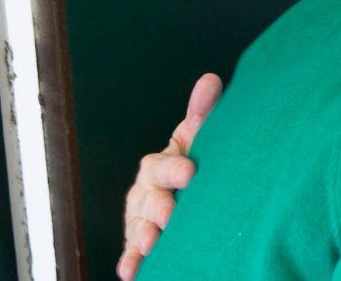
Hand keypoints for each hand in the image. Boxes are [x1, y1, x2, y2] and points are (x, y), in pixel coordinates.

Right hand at [118, 73, 222, 279]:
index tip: (191, 172)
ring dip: (142, 236)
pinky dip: (131, 262)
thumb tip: (210, 79)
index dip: (174, 169)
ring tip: (151, 243)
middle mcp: (145, 192)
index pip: (162, 165)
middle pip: (146, 199)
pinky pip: (133, 253)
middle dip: (158, 207)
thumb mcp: (199, 138)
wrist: (190, 192)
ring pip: (137, 226)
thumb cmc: (197, 162)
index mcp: (160, 165)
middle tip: (170, 216)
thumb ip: (202, 114)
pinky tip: (131, 272)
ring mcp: (141, 219)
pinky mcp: (141, 243)